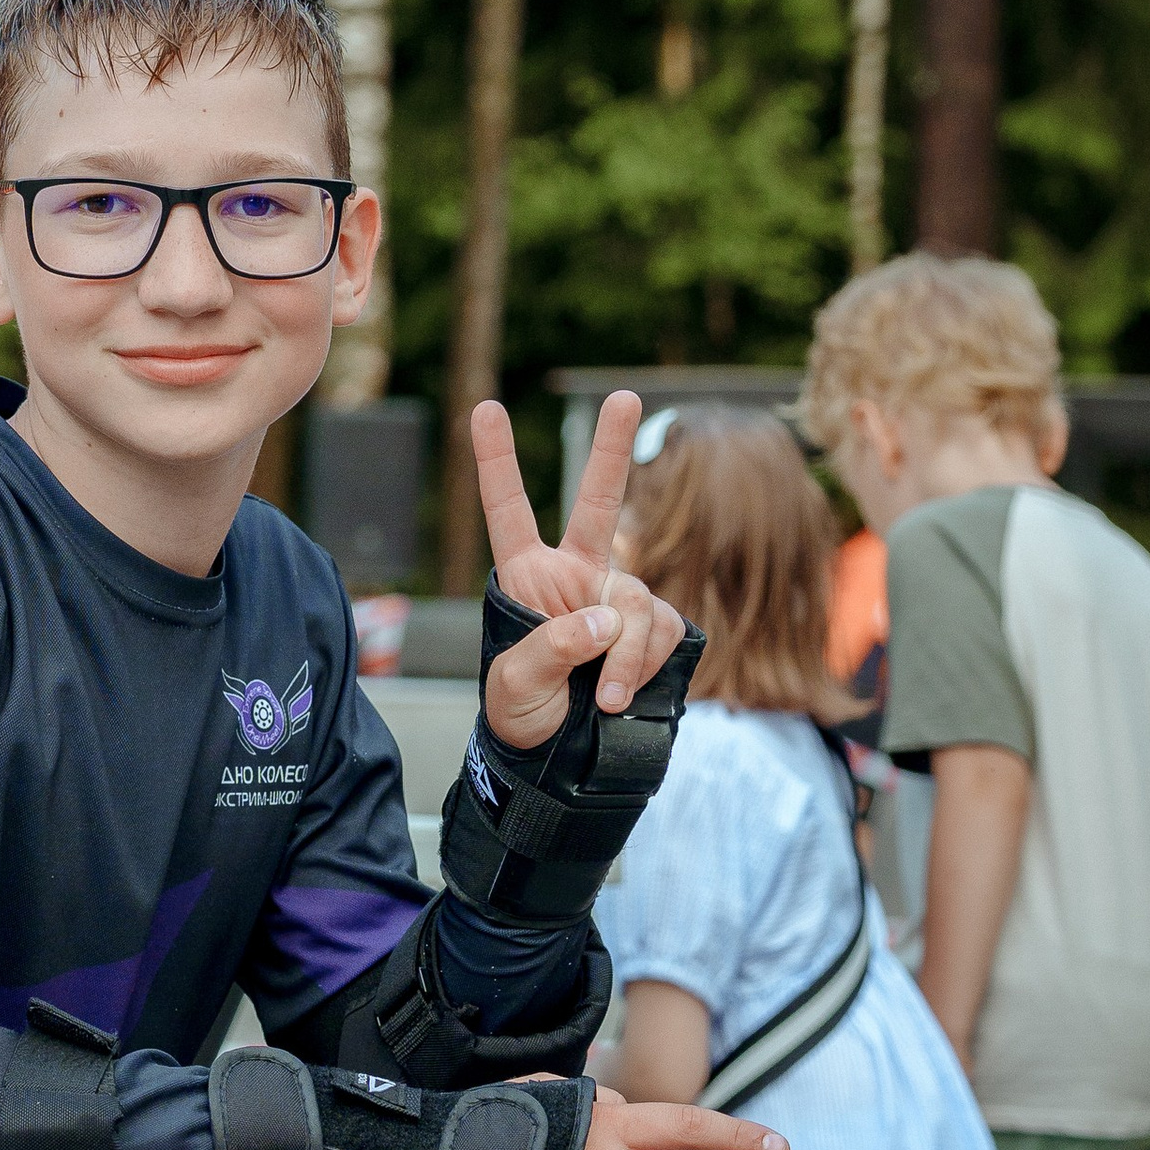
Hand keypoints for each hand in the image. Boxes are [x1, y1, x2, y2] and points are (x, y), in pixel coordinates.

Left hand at [473, 389, 689, 743]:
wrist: (560, 755)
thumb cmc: (521, 714)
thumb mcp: (516, 685)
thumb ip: (553, 648)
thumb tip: (605, 619)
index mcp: (526, 577)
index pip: (509, 512)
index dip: (498, 462)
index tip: (484, 407)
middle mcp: (576, 575)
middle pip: (598, 503)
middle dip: (611, 449)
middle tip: (623, 394)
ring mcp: (619, 597)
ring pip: (639, 603)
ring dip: (628, 654)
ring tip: (607, 697)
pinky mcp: (652, 626)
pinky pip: (665, 631)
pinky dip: (648, 664)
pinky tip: (626, 693)